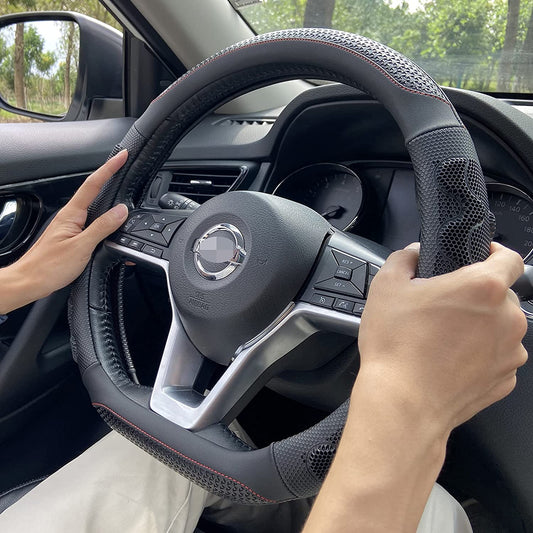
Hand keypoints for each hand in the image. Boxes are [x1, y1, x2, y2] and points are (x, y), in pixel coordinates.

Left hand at [0, 150, 128, 313]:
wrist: (30, 282)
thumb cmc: (49, 267)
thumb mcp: (81, 246)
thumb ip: (103, 226)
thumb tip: (121, 210)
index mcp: (72, 214)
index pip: (94, 184)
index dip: (109, 168)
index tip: (122, 156)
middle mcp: (71, 217)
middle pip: (94, 191)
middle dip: (110, 176)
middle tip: (124, 165)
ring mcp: (71, 226)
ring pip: (95, 208)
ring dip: (109, 197)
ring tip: (121, 190)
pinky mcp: (73, 237)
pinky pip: (93, 223)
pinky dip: (106, 219)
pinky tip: (112, 223)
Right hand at [304, 242, 527, 532]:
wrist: (402, 404)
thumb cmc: (396, 346)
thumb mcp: (386, 287)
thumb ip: (404, 258)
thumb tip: (415, 254)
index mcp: (483, 287)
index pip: (510, 258)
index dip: (494, 253)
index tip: (479, 258)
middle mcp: (507, 318)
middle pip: (503, 295)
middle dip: (478, 295)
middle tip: (444, 305)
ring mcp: (510, 353)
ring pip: (501, 327)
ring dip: (480, 326)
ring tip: (443, 338)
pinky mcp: (504, 380)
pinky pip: (497, 357)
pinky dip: (479, 355)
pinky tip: (449, 360)